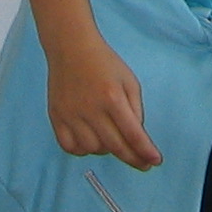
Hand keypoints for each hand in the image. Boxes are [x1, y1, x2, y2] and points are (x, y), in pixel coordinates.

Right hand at [47, 34, 161, 171]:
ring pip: (93, 149)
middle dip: (133, 158)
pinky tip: (91, 141)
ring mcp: (71, 115)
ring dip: (107, 151)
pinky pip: (70, 147)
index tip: (155, 161)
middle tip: (143, 163)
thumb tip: (136, 137)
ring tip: (112, 139)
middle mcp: (91, 109)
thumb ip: (135, 109)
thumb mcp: (129, 80)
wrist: (71, 48)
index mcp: (113, 97)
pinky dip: (83, 150)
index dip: (145, 151)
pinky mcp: (56, 117)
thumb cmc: (104, 63)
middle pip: (115, 146)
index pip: (133, 134)